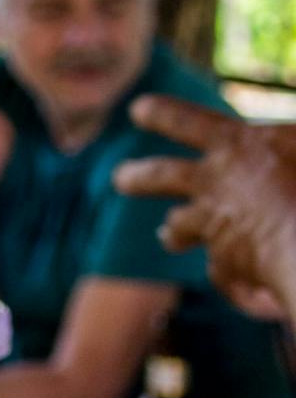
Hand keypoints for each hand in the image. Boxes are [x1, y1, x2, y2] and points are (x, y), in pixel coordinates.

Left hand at [116, 97, 295, 320]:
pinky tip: (245, 288)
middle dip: (136, 176)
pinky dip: (233, 280)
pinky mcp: (225, 263)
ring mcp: (213, 223)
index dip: (161, 114)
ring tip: (168, 237)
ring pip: (177, 228)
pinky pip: (222, 273)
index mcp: (237, 145)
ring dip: (173, 233)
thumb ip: (289, 139)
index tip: (137, 109)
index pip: (187, 121)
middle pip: (160, 176)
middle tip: (119, 178)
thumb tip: (288, 133)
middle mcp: (215, 181)